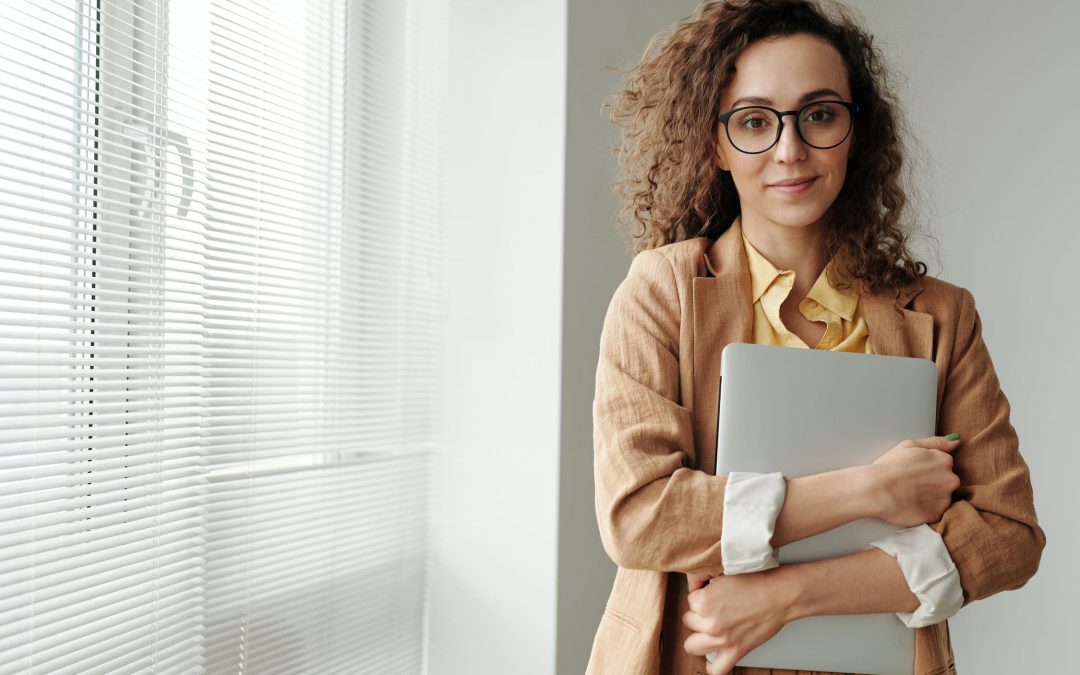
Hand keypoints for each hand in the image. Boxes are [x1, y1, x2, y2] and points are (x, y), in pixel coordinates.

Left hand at [682, 568, 797, 674]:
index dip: (701, 595)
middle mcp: (710, 622)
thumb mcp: (724, 573)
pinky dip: (712, 666)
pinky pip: (716, 669)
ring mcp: (722, 639)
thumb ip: (705, 580)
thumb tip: (695, 583)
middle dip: (699, 615)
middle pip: (689, 621)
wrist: (781, 594)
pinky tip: (713, 657)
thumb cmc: (757, 580)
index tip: (712, 593)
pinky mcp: (736, 651)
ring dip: (699, 637)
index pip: (690, 600)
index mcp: (704, 601)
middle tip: (714, 609)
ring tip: (709, 629)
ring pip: (692, 646)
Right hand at [870, 435, 961, 526]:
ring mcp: (944, 498)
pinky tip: (910, 504)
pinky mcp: (936, 514)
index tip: (915, 471)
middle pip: (946, 481)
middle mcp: (950, 479)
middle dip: (933, 483)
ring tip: (909, 495)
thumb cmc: (890, 466)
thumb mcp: (909, 445)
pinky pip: (934, 512)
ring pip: (942, 498)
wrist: (877, 490)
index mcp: (944, 460)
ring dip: (930, 497)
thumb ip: (936, 442)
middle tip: (912, 483)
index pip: (944, 464)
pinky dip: (925, 509)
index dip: (928, 468)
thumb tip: (955, 441)